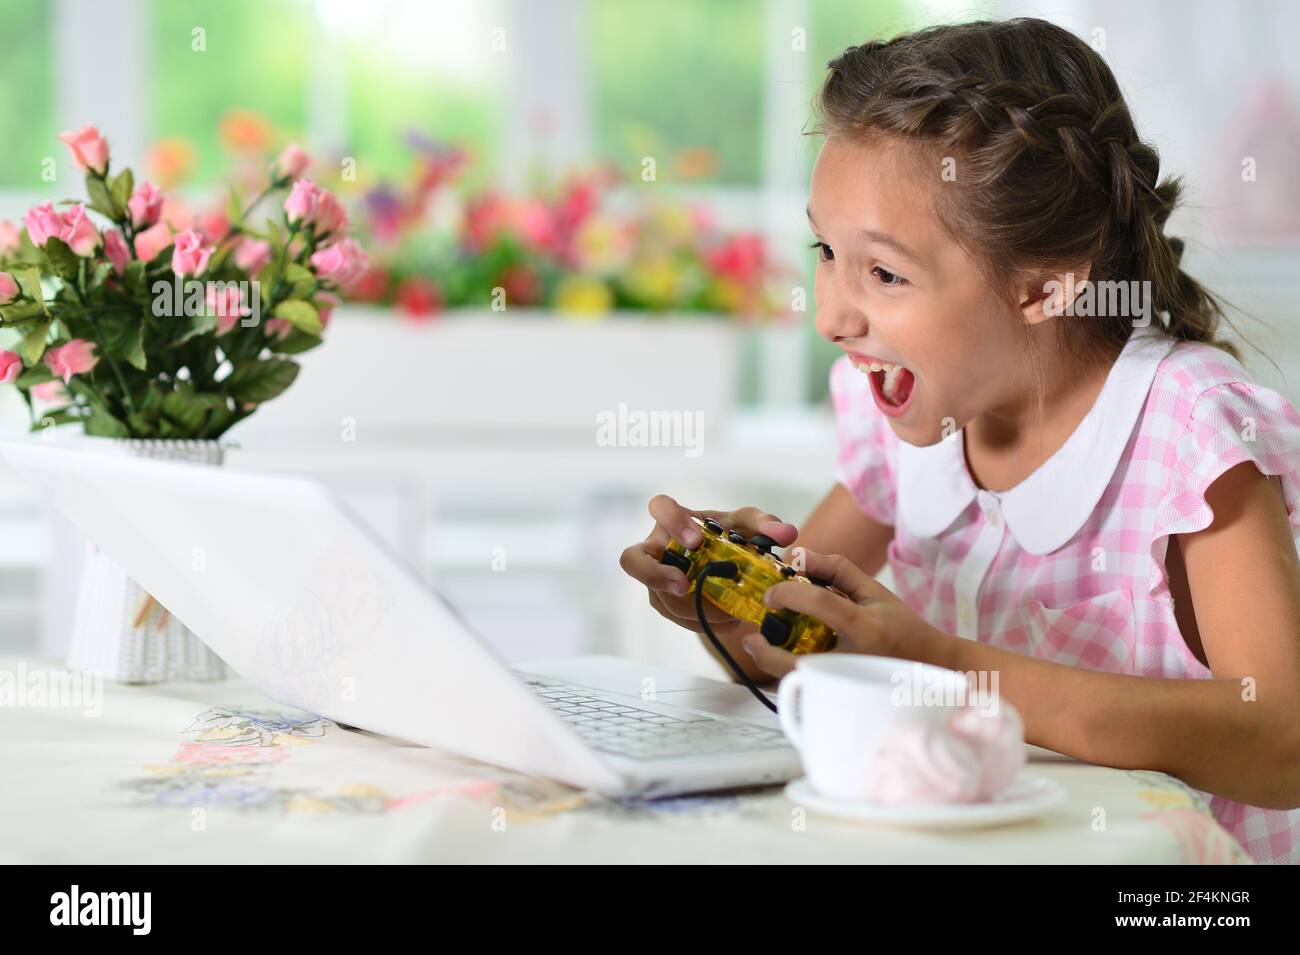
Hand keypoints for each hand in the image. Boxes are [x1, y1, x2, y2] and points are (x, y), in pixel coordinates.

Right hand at [619, 494, 798, 637]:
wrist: (723, 561)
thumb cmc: (727, 536)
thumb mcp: (747, 526)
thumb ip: (765, 524)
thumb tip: (787, 533)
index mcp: (673, 520)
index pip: (658, 507)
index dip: (671, 522)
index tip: (696, 540)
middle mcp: (656, 548)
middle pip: (631, 560)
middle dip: (654, 575)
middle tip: (683, 585)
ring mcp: (656, 578)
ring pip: (660, 598)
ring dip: (693, 608)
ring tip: (729, 612)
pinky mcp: (664, 602)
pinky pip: (675, 617)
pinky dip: (702, 622)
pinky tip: (729, 621)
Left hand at [742, 546, 950, 677]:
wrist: (933, 665)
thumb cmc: (903, 627)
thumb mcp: (874, 591)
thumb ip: (836, 570)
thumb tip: (797, 556)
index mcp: (866, 627)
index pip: (819, 603)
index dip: (789, 593)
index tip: (771, 593)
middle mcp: (855, 659)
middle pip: (797, 662)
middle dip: (765, 653)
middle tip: (751, 637)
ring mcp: (850, 684)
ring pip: (798, 684)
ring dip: (773, 667)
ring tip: (762, 647)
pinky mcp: (845, 697)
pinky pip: (809, 691)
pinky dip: (790, 678)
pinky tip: (785, 663)